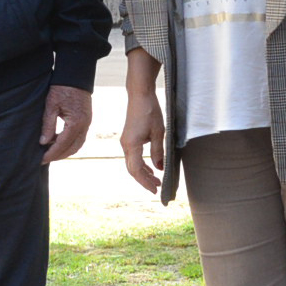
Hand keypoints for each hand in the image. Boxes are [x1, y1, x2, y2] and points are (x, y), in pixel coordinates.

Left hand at [40, 84, 91, 164]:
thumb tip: (43, 142)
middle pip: (73, 148)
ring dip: (65, 151)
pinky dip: (70, 143)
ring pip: (78, 144)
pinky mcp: (87, 120)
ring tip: (51, 153)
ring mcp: (87, 123)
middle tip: (45, 159)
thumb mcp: (51, 106)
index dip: (52, 153)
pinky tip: (58, 142)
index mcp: (76, 122)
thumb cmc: (61, 88)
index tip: (42, 159)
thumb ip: (48, 125)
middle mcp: (84, 125)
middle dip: (59, 156)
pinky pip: (79, 137)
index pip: (63, 144)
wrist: (75, 76)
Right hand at [121, 75, 166, 196]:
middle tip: (156, 187)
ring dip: (143, 173)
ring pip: (133, 163)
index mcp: (132, 145)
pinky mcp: (129, 138)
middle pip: (133, 169)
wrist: (140, 95)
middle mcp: (126, 145)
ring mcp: (126, 142)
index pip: (137, 170)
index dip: (145, 182)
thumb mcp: (159, 133)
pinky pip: (134, 156)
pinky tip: (151, 167)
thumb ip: (158, 152)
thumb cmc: (149, 111)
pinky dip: (142, 164)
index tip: (155, 189)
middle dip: (144, 180)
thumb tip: (159, 167)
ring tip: (155, 179)